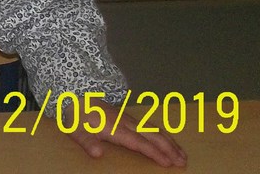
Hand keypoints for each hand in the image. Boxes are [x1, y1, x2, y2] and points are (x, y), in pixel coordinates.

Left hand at [64, 97, 186, 167]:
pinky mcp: (128, 118)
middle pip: (153, 135)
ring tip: (183, 155)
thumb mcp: (76, 132)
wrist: (75, 96)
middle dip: (169, 149)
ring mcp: (129, 119)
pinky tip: (169, 140)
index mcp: (116, 128)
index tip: (168, 163)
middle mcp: (126, 123)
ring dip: (170, 142)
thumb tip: (97, 155)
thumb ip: (87, 143)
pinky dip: (163, 134)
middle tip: (183, 162)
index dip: (154, 153)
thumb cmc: (76, 117)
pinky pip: (151, 126)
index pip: (140, 143)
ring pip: (155, 129)